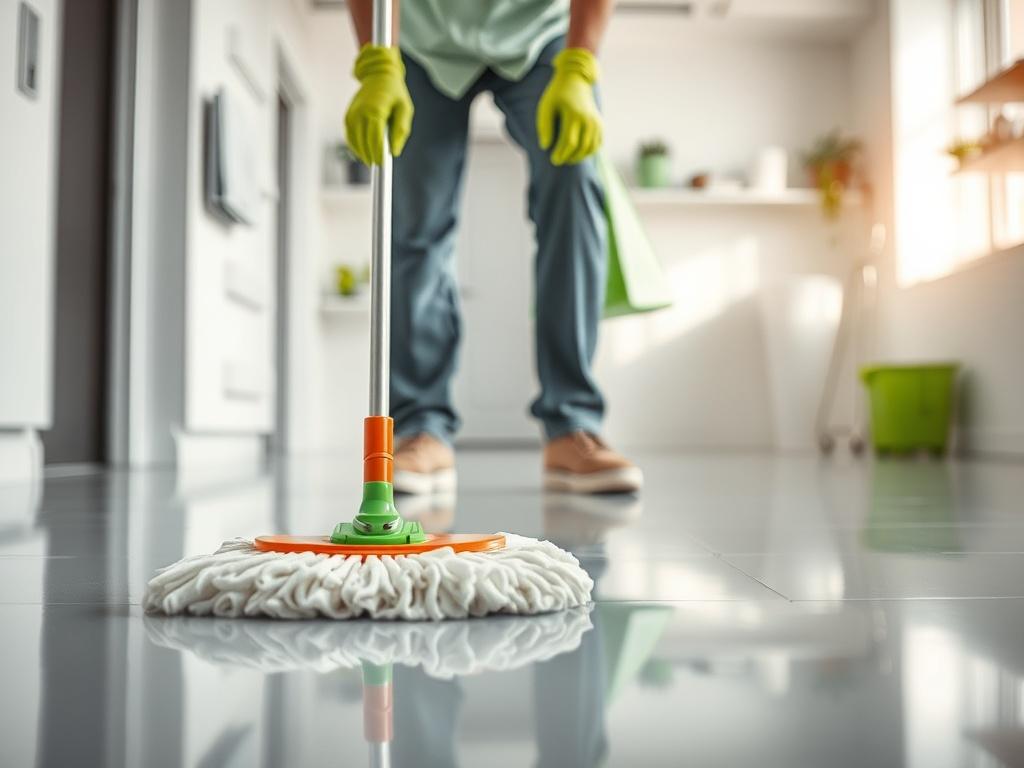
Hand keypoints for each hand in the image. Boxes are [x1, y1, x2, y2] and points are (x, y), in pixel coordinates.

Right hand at [345, 44, 413, 165]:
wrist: (379, 75)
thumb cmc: (395, 93)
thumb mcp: (405, 109)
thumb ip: (401, 130)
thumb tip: (395, 151)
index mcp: (375, 110)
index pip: (374, 139)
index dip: (377, 155)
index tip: (382, 167)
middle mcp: (360, 113)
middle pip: (363, 143)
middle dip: (371, 157)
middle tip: (379, 169)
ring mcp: (352, 114)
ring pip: (354, 142)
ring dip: (363, 154)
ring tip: (373, 161)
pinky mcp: (348, 116)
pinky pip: (350, 136)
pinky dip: (356, 146)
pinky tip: (365, 152)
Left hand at [536, 48, 602, 165]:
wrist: (575, 81)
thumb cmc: (557, 95)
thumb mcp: (546, 107)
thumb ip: (544, 126)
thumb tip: (545, 147)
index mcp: (574, 114)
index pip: (570, 141)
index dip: (561, 154)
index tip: (553, 160)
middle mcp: (588, 119)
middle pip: (581, 147)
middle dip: (569, 158)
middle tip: (558, 161)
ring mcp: (596, 122)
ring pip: (591, 148)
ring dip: (579, 157)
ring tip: (567, 159)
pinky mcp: (600, 125)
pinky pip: (598, 144)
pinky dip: (589, 152)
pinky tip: (578, 154)